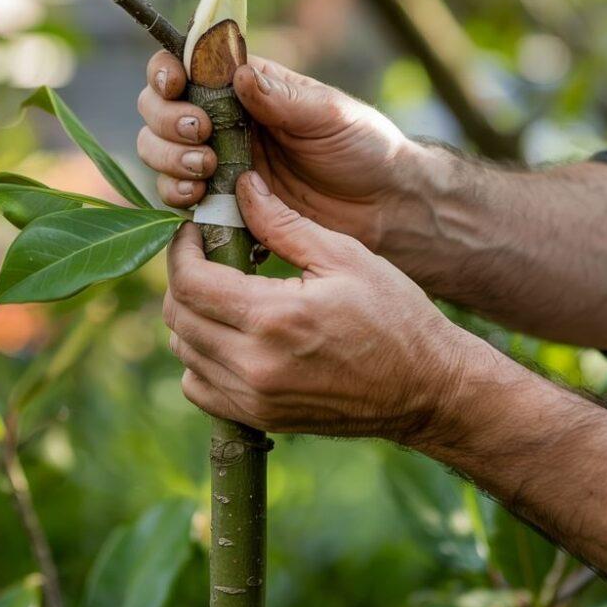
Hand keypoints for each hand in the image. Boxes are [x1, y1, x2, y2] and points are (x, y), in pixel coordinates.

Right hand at [137, 51, 415, 252]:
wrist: (384, 207)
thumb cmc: (365, 148)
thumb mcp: (330, 114)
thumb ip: (283, 98)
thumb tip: (239, 74)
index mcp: (248, 88)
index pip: (189, 65)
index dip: (167, 70)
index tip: (175, 83)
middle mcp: (225, 121)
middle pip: (159, 109)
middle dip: (166, 119)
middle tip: (199, 133)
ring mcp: (220, 162)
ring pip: (159, 152)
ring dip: (167, 157)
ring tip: (203, 169)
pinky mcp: (224, 203)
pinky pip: (179, 196)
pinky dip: (176, 194)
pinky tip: (198, 197)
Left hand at [163, 170, 466, 440]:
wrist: (428, 389)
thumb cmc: (395, 316)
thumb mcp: (345, 256)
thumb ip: (283, 222)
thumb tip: (241, 186)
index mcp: (274, 317)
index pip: (189, 281)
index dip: (181, 249)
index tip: (194, 232)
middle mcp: (255, 365)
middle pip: (179, 316)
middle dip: (185, 278)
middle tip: (209, 257)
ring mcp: (255, 398)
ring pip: (184, 351)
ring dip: (192, 317)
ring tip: (225, 294)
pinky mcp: (260, 419)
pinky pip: (198, 387)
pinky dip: (202, 359)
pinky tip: (232, 337)